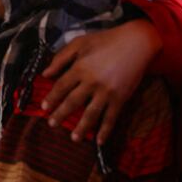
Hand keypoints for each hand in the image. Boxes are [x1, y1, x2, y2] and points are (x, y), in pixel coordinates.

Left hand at [41, 19, 161, 143]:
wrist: (137, 42)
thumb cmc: (106, 40)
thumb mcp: (80, 43)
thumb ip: (61, 58)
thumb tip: (45, 74)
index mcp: (80, 68)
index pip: (61, 87)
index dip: (52, 98)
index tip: (44, 107)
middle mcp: (91, 82)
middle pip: (72, 102)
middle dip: (60, 115)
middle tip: (51, 124)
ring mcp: (107, 92)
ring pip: (91, 114)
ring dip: (81, 127)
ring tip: (73, 138)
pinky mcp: (121, 98)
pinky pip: (111, 117)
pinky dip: (106, 130)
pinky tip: (100, 141)